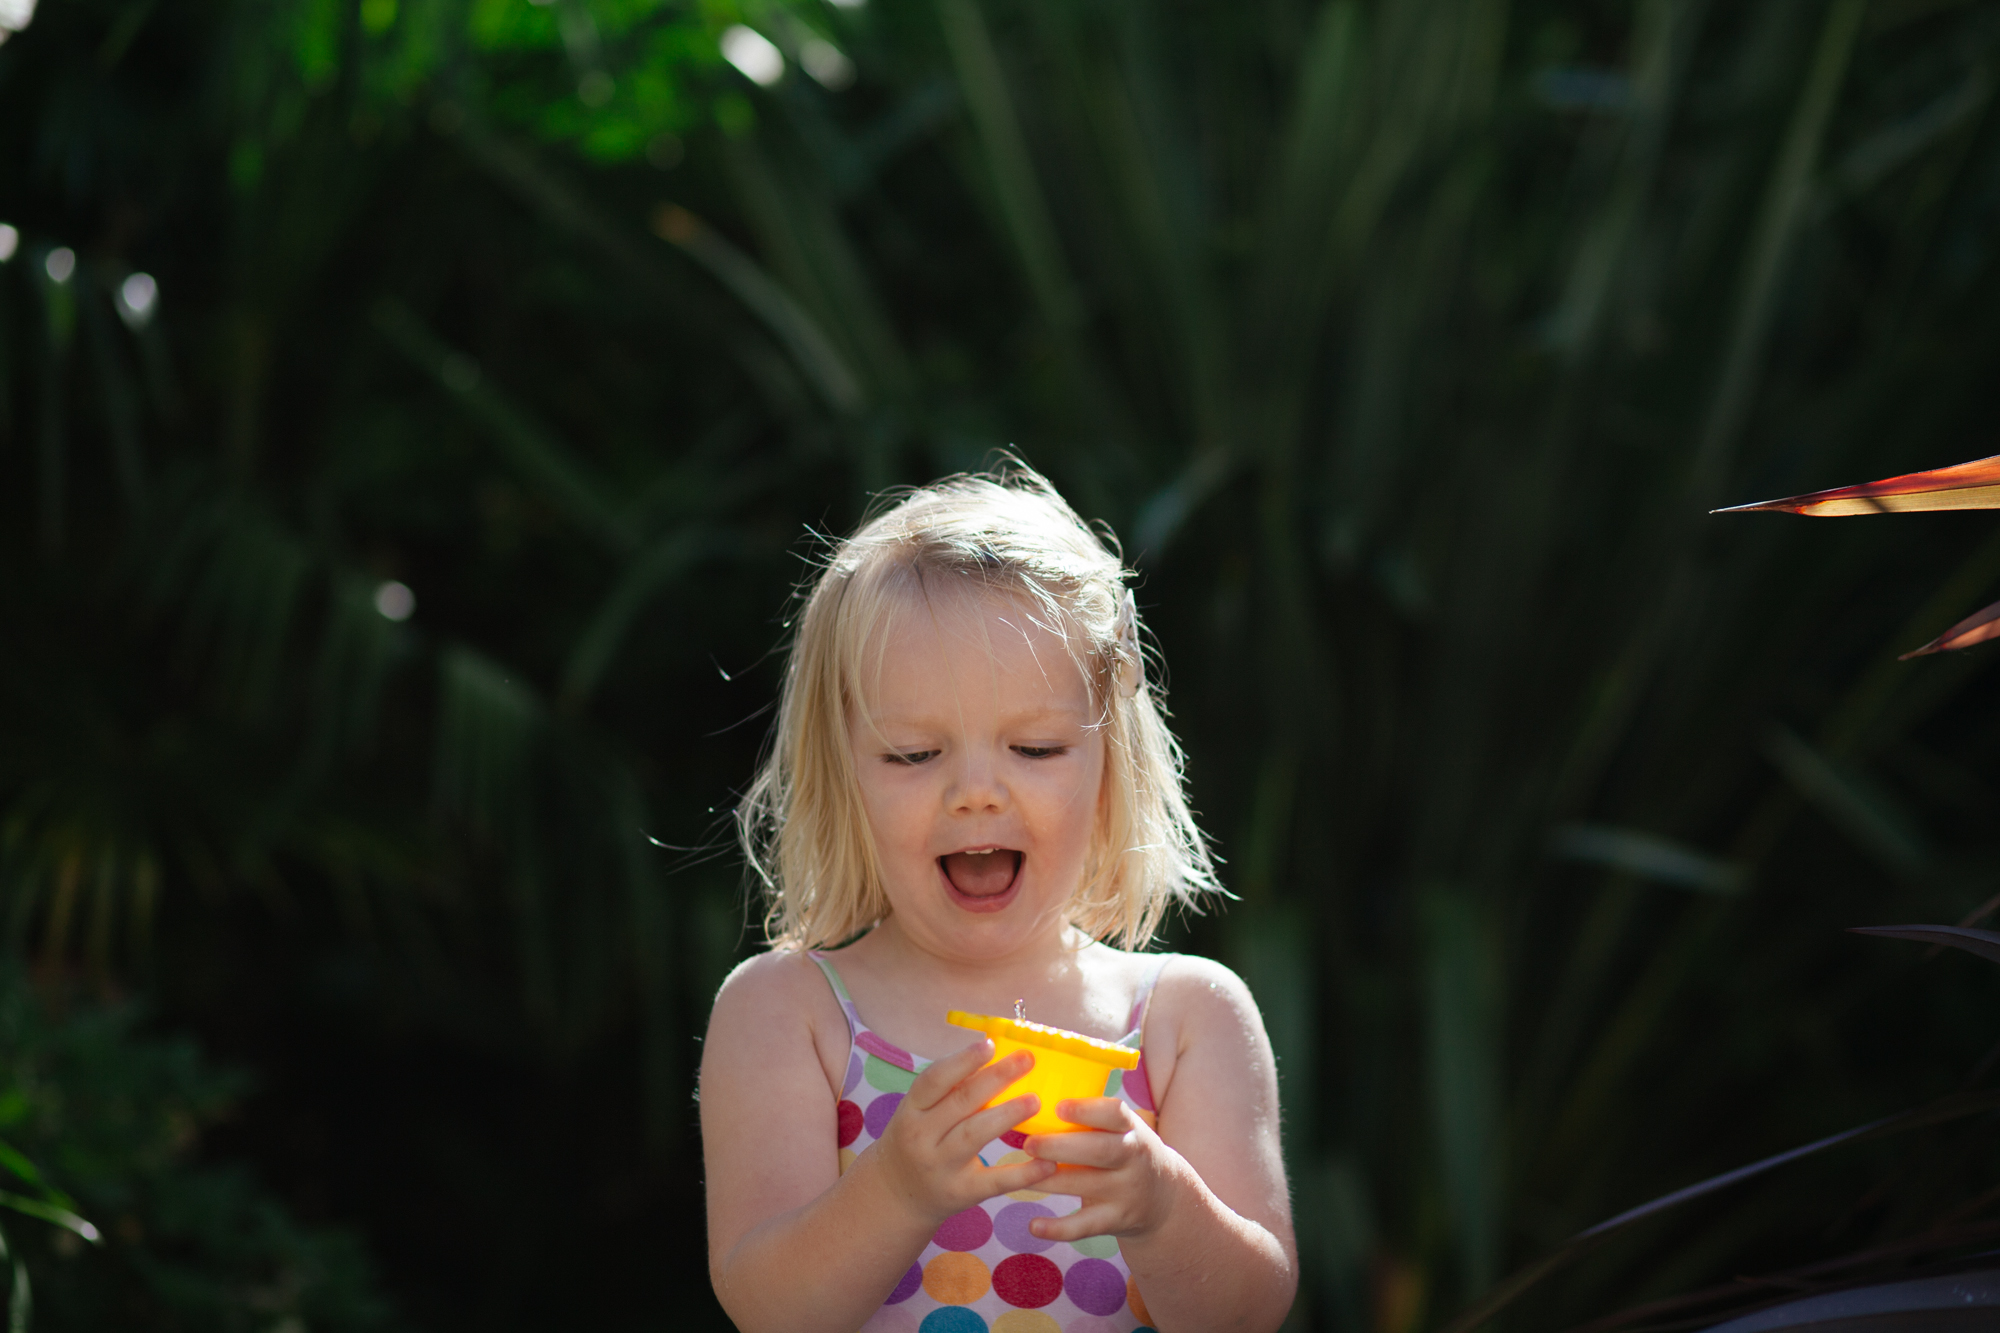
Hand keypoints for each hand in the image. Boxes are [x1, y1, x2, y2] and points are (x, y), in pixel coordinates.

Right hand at [868, 1039, 1057, 1224]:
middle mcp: (922, 1136)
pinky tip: (1048, 1162)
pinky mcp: (961, 1193)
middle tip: (1027, 1060)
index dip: (963, 1060)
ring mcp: (941, 1166)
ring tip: (1035, 1100)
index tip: (990, 1044)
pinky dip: (1024, 1173)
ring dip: (1007, 1115)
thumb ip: (950, 1090)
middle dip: (996, 1078)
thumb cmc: (917, 1141)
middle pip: (961, 1102)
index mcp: (912, 1110)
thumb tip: (996, 1055)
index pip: (934, 1079)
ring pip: (975, 1135)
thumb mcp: (919, 1113)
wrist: (894, 1196)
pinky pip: (995, 1181)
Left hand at [1021, 1098, 1189, 1241]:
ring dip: (1050, 1181)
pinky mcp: (1115, 1220)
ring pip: (1086, 1186)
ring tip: (1019, 1175)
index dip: (1088, 1110)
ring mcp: (1125, 1191)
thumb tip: (1033, 1096)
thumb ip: (1090, 1116)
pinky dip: (1058, 1228)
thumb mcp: (1121, 1130)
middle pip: (1099, 1150)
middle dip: (1062, 1147)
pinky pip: (1085, 1226)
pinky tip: (1033, 1226)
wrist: (1163, 1197)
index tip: (1059, 1106)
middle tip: (1029, 1143)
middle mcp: (1132, 1158)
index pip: (1116, 1114)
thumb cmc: (1124, 1150)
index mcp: (1131, 1128)